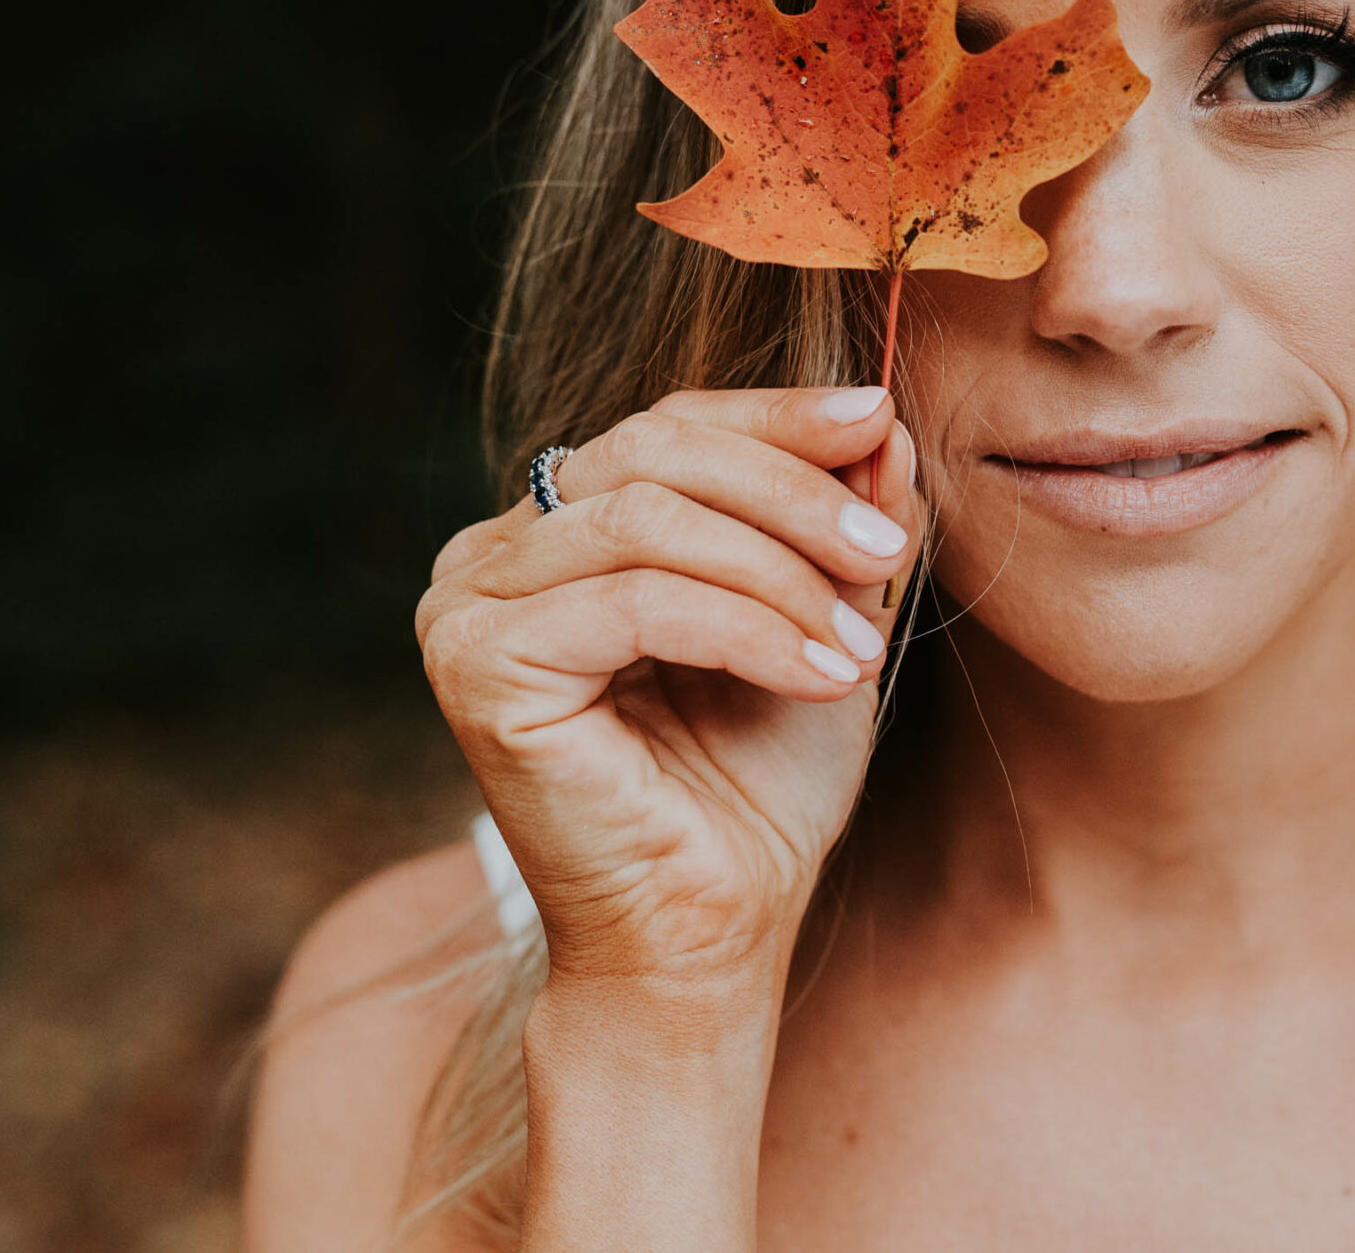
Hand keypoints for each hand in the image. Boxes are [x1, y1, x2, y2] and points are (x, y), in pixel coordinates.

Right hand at [415, 385, 920, 995]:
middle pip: (656, 455)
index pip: (668, 428)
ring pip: (651, 522)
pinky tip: (823, 678)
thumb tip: (879, 422)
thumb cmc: (755, 786)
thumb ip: (841, 519)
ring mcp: (468, 606)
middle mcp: (492, 555)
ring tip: (861, 650)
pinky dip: (749, 630)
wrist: (708, 936)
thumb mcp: (821, 621)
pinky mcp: (477, 666)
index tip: (878, 419)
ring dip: (782, 575)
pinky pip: (637, 602)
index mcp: (559, 531)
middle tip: (887, 560)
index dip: (777, 417)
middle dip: (792, 496)